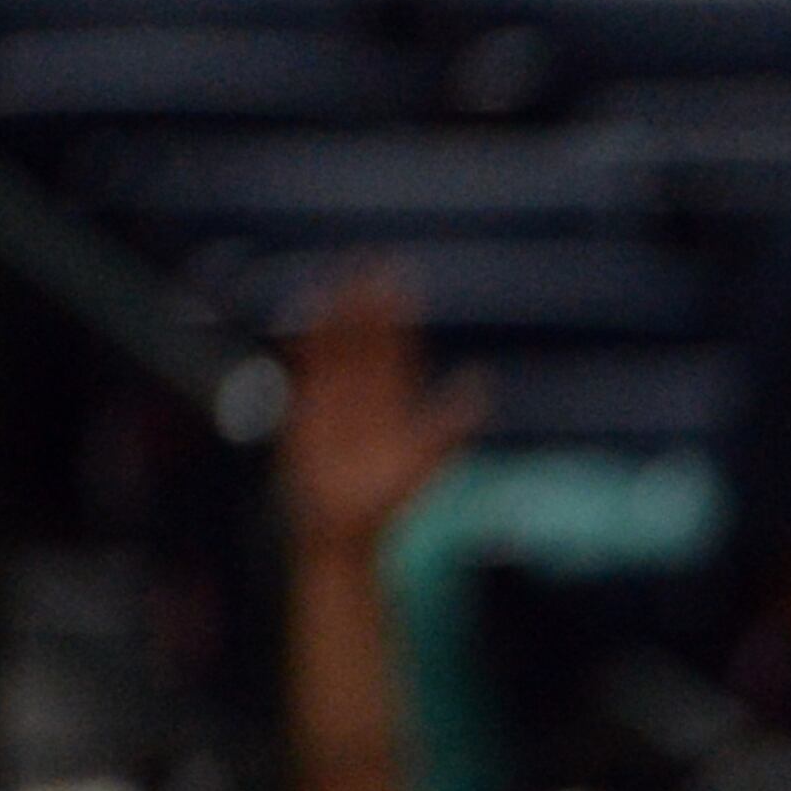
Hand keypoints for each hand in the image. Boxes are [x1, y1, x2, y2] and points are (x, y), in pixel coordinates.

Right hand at [279, 269, 482, 547]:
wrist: (344, 530)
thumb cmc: (386, 503)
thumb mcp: (425, 458)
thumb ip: (450, 422)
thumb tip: (483, 387)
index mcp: (396, 406)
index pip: (398, 351)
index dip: (399, 317)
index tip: (401, 279)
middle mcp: (366, 399)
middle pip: (367, 341)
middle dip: (369, 304)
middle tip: (371, 261)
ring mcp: (335, 401)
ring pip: (338, 348)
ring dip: (339, 314)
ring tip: (341, 277)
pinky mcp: (307, 409)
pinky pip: (308, 366)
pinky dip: (307, 341)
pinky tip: (307, 311)